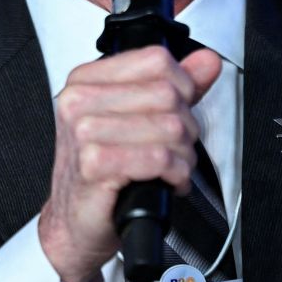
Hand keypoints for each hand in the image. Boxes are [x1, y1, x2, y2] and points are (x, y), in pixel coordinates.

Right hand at [38, 46, 222, 281]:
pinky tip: (166, 181)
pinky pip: (160, 158)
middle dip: (186, 127)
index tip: (179, 109)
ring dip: (183, 155)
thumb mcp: (136, 118)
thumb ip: (173, 86)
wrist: (75, 222)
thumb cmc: (102, 172)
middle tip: (176, 147)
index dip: (183, 87)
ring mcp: (84, 131)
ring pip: (170, 127)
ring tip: (172, 167)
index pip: (157, 60)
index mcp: (87, 80)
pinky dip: (175, 174)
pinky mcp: (94, 164)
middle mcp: (80, 100)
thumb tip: (207, 62)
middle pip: (168, 94)